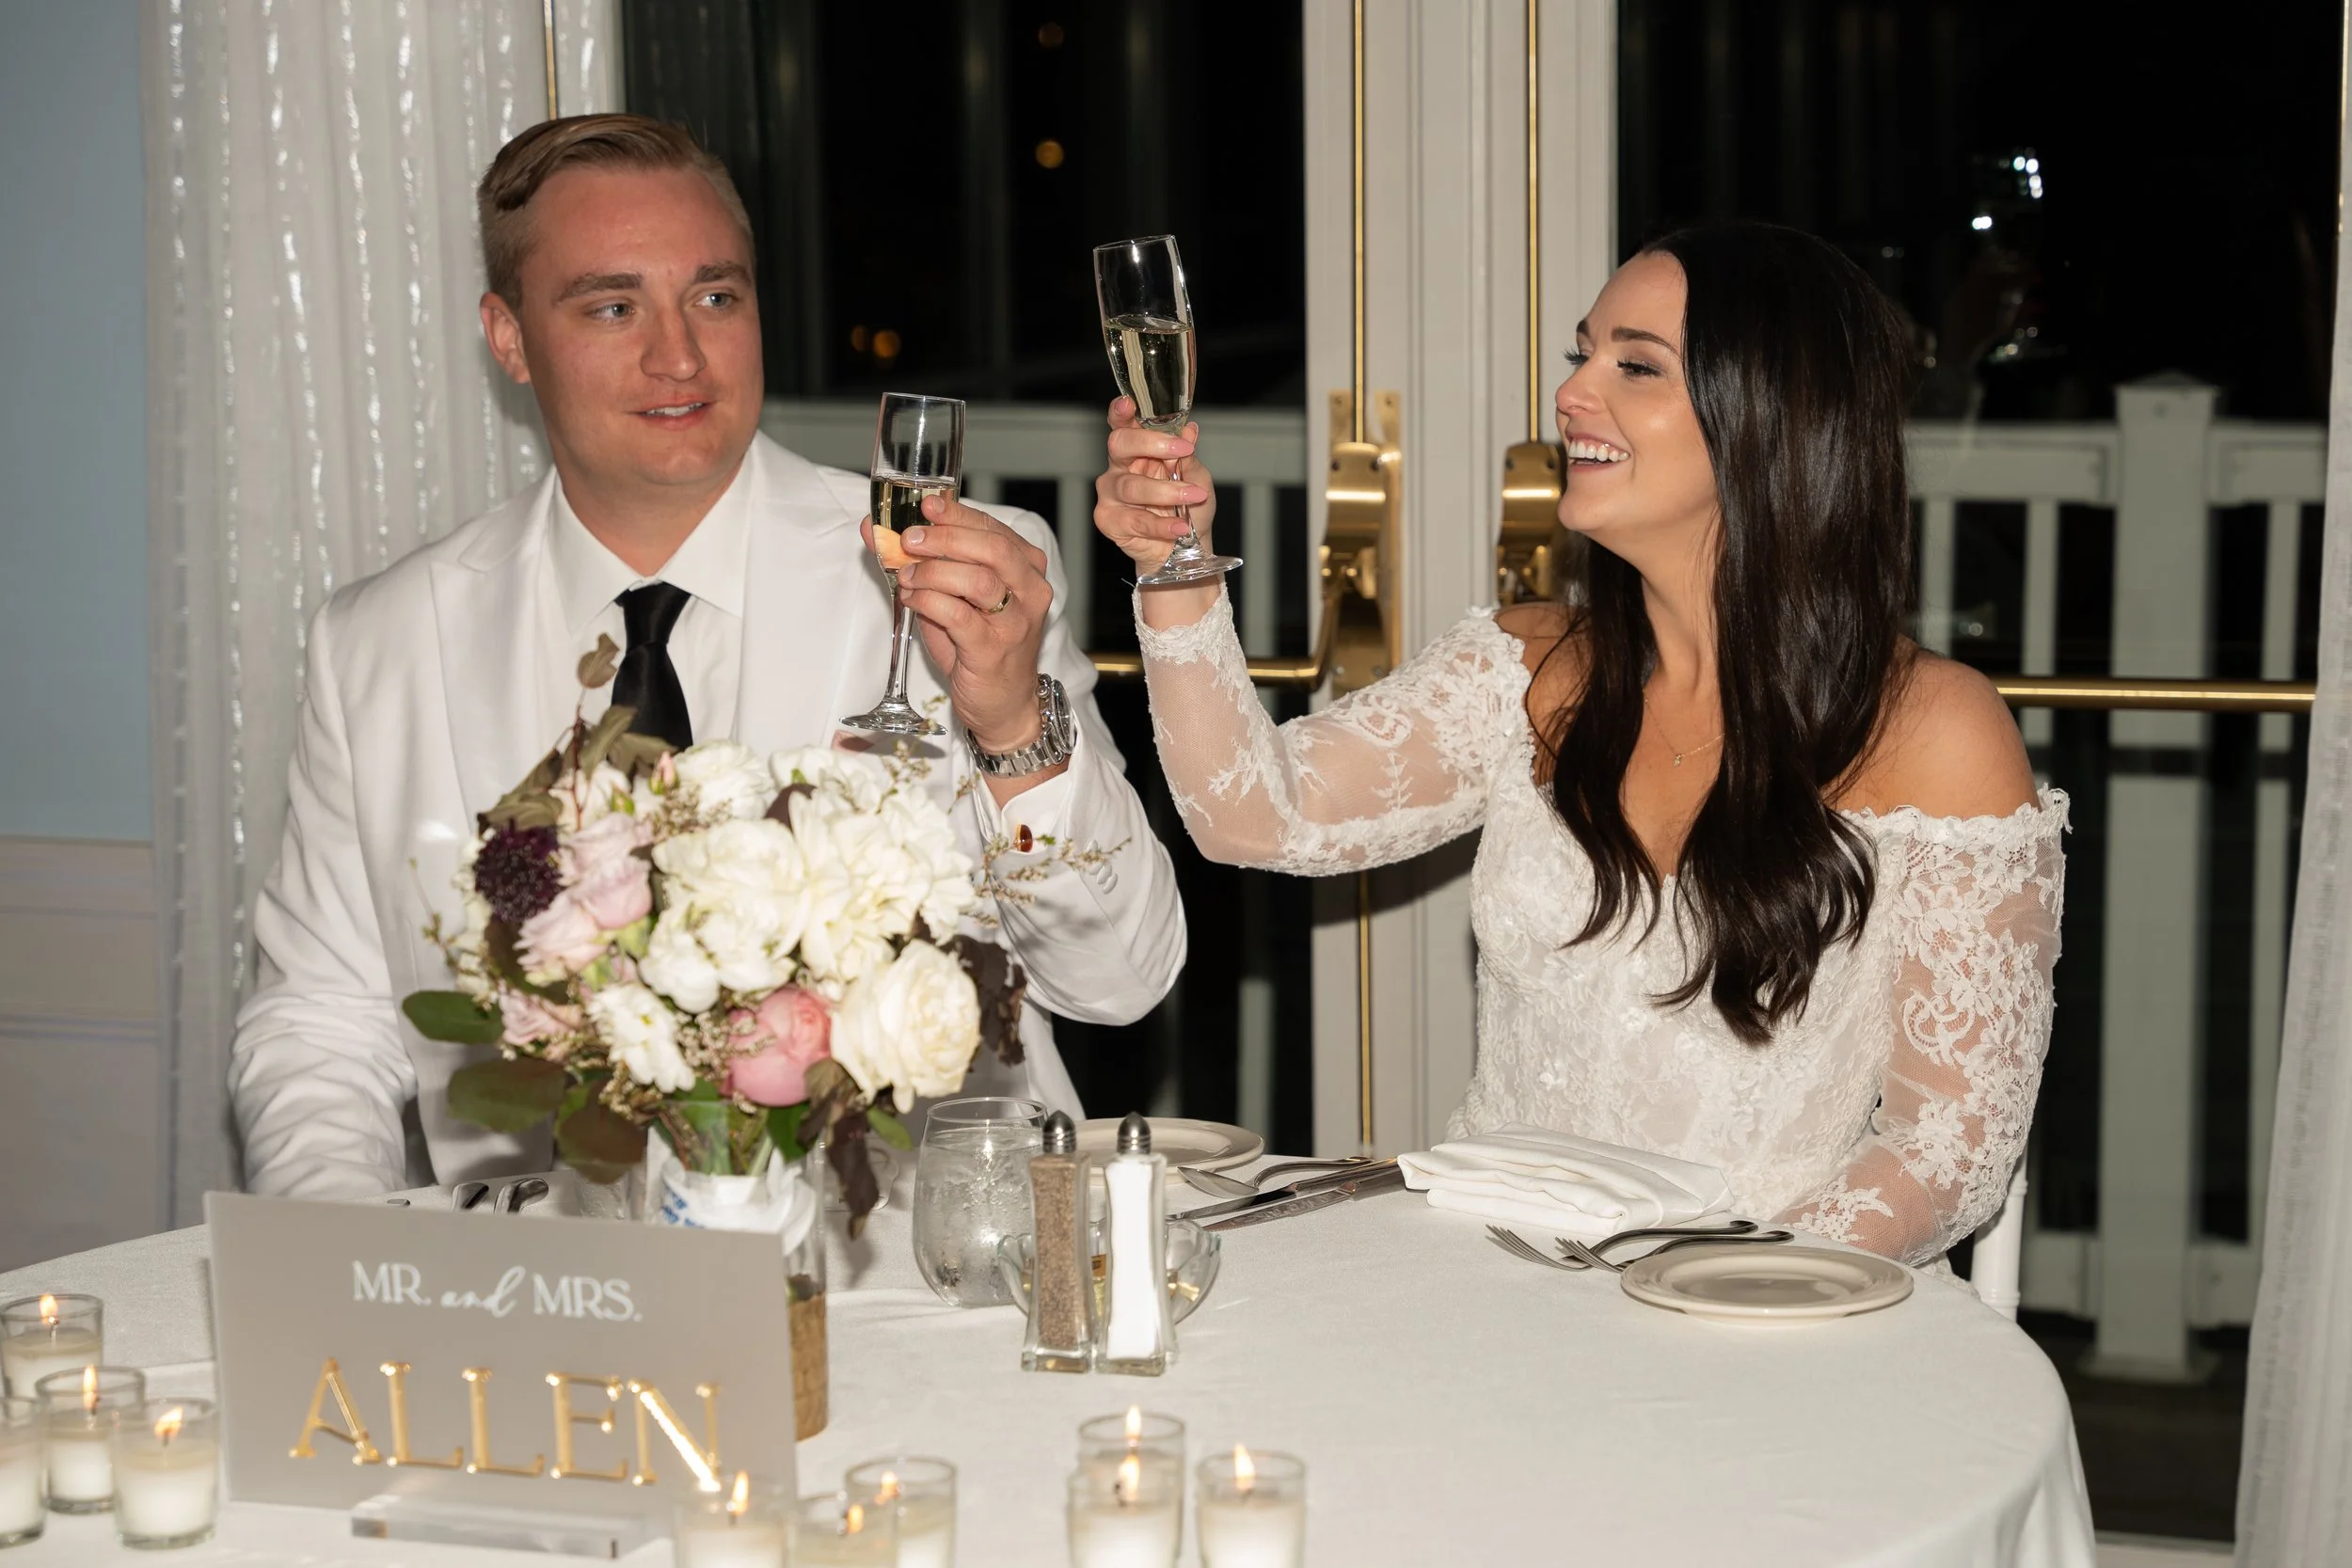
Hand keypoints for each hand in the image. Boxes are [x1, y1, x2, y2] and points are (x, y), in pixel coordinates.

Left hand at [876, 493, 1052, 752]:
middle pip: (991, 548)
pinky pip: (959, 615)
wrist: (1003, 704)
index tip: (926, 506)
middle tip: (910, 540)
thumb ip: (927, 563)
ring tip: (908, 576)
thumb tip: (880, 531)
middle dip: (945, 538)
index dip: (957, 514)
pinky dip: (929, 601)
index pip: (994, 530)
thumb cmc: (980, 647)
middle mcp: (1029, 592)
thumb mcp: (956, 597)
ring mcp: (1015, 622)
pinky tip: (914, 600)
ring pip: (977, 580)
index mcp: (1026, 570)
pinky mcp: (993, 650)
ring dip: (933, 572)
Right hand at [1094, 397, 1215, 572]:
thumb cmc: (1188, 507)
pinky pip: (1134, 520)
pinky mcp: (1109, 520)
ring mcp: (1110, 494)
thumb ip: (1188, 456)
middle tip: (1181, 451)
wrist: (1187, 546)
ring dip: (1167, 491)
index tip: (1128, 404)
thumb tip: (1188, 431)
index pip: (1123, 424)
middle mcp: (1119, 467)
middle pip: (1120, 444)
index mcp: (1137, 449)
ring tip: (1193, 497)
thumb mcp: (1197, 477)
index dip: (1121, 412)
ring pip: (1132, 486)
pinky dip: (1160, 525)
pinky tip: (1179, 526)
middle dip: (1150, 444)